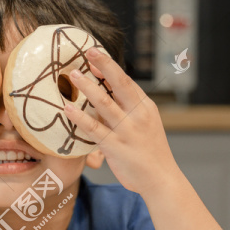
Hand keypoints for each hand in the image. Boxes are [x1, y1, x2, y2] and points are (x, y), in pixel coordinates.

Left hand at [64, 47, 179, 195]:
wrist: (161, 178)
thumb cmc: (149, 151)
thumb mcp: (144, 123)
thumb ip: (128, 107)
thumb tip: (106, 90)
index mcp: (145, 107)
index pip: (126, 81)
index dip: (108, 67)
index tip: (93, 54)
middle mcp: (137, 115)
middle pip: (119, 83)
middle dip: (103, 65)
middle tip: (87, 51)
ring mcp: (127, 131)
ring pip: (104, 103)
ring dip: (87, 87)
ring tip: (72, 75)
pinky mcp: (116, 147)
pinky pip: (94, 129)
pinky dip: (80, 118)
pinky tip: (68, 109)